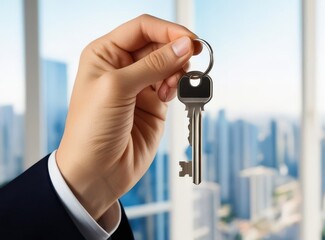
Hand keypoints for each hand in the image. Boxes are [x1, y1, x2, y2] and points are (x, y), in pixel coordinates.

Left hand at [56, 14, 199, 219]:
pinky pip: (174, 84)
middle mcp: (123, 66)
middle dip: (176, 50)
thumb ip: (153, 64)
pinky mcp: (155, 103)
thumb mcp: (118, 88)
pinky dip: (178, 86)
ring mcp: (140, 85)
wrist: (97, 172)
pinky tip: (169, 95)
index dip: (168, 31)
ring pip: (170, 64)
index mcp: (105, 53)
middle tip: (191, 59)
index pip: (143, 28)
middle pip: (160, 44)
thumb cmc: (91, 130)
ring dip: (178, 70)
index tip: (189, 40)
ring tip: (172, 85)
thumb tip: (184, 45)